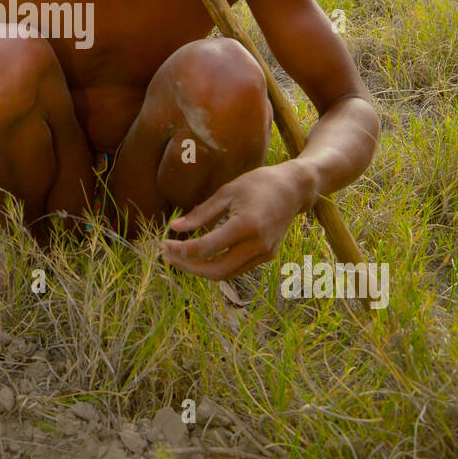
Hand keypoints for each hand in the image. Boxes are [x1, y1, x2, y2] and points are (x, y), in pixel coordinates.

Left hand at [159, 164, 302, 279]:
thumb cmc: (258, 184)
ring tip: (179, 257)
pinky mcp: (266, 256)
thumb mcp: (226, 192)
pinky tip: (200, 255)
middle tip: (167, 255)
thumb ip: (200, 213)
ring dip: (200, 270)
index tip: (163, 243)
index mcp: (246, 225)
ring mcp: (264, 253)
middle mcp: (257, 245)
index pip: (206, 248)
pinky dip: (216, 266)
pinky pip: (236, 269)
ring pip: (226, 274)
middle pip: (215, 271)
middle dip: (188, 267)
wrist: (294, 189)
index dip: (181, 249)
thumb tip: (174, 227)